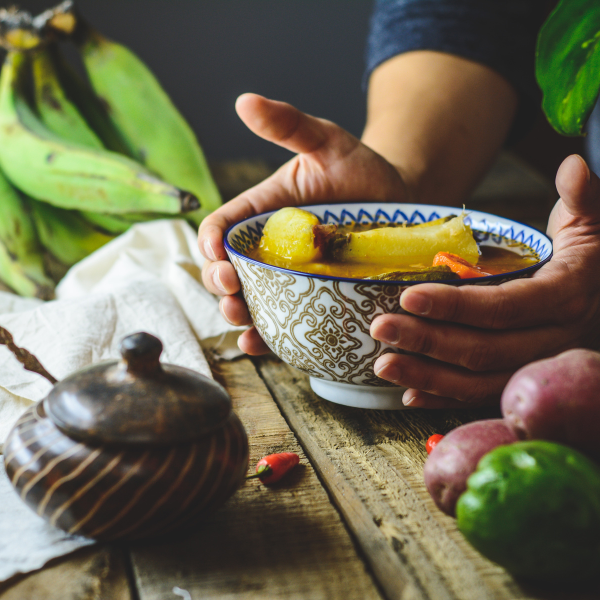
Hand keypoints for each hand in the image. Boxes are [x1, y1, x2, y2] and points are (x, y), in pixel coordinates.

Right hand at [199, 93, 406, 354]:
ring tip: (244, 324)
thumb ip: (289, 124)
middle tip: (232, 295)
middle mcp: (268, 249)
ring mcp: (288, 277)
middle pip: (227, 271)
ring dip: (239, 316)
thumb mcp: (327, 142)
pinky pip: (283, 321)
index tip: (218, 257)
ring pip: (250, 301)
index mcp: (262, 212)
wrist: (402, 203)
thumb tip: (245, 101)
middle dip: (221, 286)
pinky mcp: (311, 299)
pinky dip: (268, 336)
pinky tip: (262, 344)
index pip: (221, 228)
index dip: (210, 244)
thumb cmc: (361, 170)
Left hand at [370, 154, 599, 407]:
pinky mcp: (523, 378)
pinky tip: (408, 394)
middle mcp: (554, 339)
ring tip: (382, 364)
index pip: (505, 306)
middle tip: (380, 328)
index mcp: (566, 296)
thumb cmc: (589, 253)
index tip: (408, 295)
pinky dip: (445, 397)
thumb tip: (573, 165)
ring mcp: (537, 364)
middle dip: (427, 341)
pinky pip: (482, 396)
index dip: (455, 305)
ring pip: (479, 381)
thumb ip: (582, 198)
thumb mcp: (589, 222)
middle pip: (484, 349)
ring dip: (427, 376)